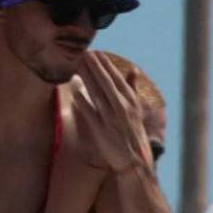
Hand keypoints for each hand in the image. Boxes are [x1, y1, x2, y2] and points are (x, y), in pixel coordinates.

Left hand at [72, 51, 151, 173]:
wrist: (134, 160)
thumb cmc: (132, 132)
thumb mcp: (137, 109)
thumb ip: (133, 89)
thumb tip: (134, 69)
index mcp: (131, 101)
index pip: (116, 79)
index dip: (105, 65)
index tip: (96, 53)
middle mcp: (122, 108)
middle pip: (106, 83)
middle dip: (95, 67)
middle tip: (84, 53)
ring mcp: (111, 119)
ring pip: (97, 94)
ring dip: (87, 79)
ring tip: (78, 66)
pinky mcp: (101, 131)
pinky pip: (91, 114)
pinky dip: (84, 102)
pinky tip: (75, 91)